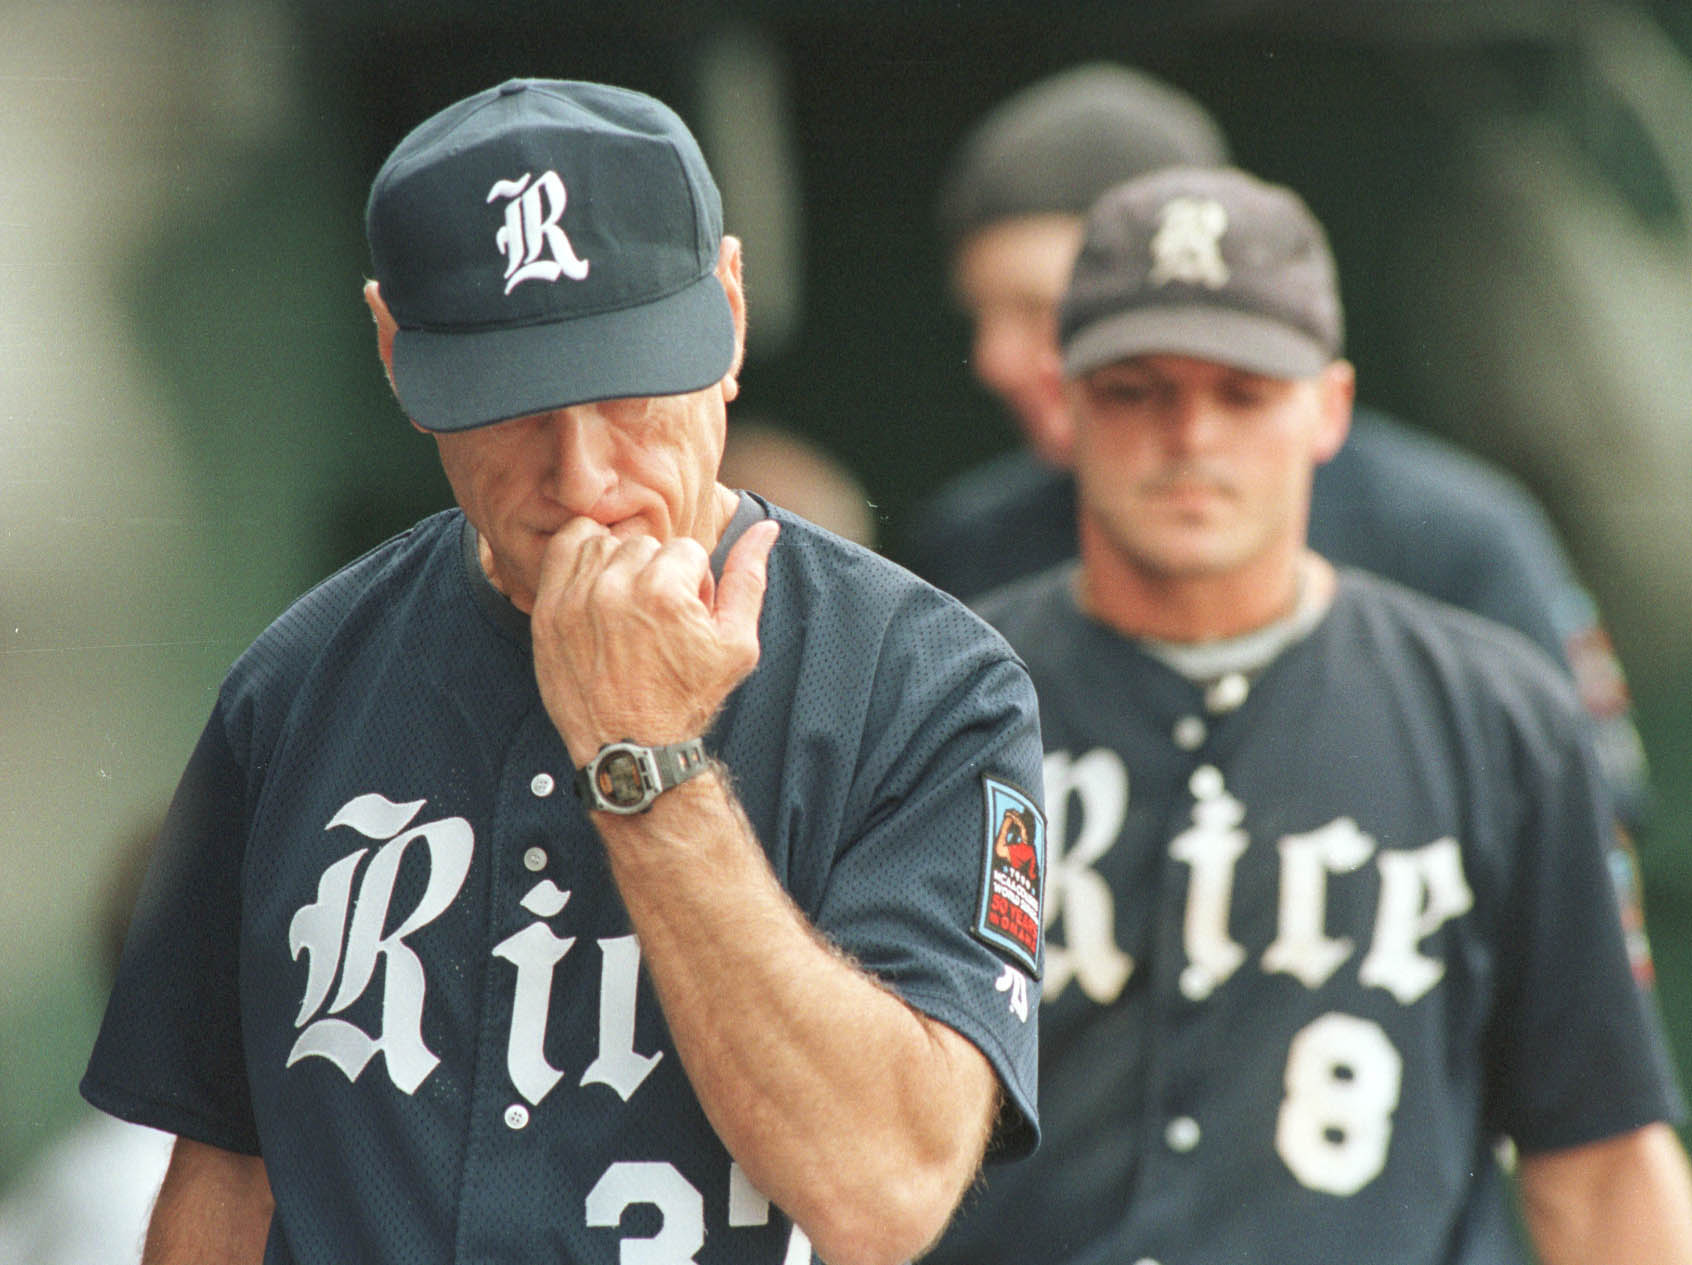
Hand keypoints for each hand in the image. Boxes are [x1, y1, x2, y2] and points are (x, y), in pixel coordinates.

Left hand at [530, 517, 779, 766]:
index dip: (694, 583)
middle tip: (658, 617)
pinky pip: (565, 548)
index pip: (688, 550)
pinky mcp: (547, 610)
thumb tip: (765, 528)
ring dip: (620, 565)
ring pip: (606, 543)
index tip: (686, 618)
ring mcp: (576, 598)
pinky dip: (582, 558)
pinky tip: (596, 587)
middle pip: (646, 545)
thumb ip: (748, 579)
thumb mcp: (736, 645)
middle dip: (658, 574)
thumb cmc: (686, 700)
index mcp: (665, 593)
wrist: (630, 751)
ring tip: (627, 606)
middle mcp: (616, 589)